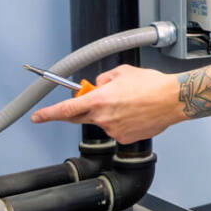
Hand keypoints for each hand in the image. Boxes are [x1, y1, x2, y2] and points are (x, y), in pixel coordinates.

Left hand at [30, 65, 181, 143]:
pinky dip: (122, 122)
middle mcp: (103, 117)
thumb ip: (103, 79)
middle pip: (80, 117)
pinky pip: (116, 130)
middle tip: (97, 100)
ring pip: (102, 122)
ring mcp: (113, 130)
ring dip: (109, 114)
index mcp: (98, 99)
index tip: (37, 117)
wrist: (172, 99)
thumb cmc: (152, 85)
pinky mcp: (124, 138)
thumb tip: (98, 86)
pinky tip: (135, 113)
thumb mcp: (122, 72)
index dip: (47, 114)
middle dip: (82, 109)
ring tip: (130, 103)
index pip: (65, 110)